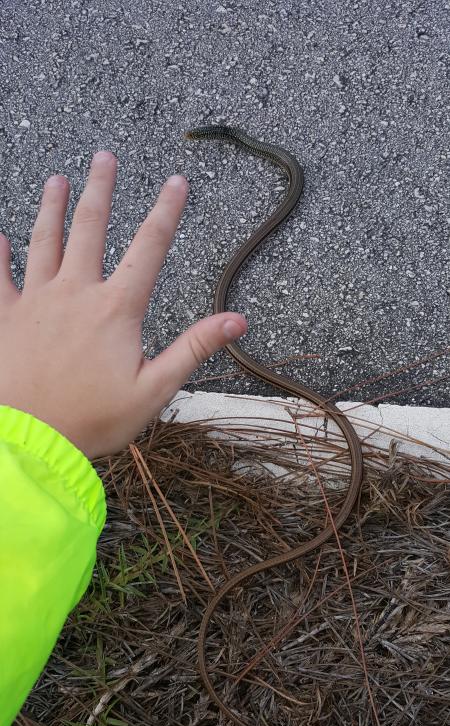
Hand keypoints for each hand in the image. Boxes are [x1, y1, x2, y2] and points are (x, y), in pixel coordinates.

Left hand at [0, 151, 246, 460]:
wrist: (32, 442)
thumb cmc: (94, 420)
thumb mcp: (155, 390)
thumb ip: (193, 348)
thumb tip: (237, 319)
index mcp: (116, 308)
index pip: (148, 248)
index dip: (166, 211)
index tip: (177, 180)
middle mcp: (75, 292)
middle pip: (90, 228)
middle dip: (100, 189)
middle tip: (105, 157)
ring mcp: (36, 301)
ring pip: (44, 241)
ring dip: (51, 207)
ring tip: (56, 179)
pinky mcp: (5, 317)